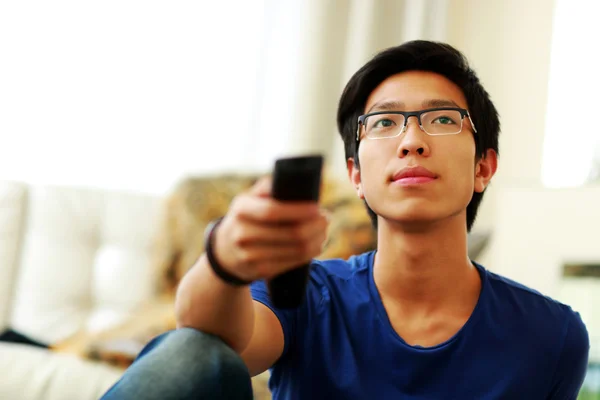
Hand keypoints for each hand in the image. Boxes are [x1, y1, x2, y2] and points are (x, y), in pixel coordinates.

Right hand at [212, 176, 328, 281]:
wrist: (225, 251)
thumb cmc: (246, 217)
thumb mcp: (250, 198)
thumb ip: (271, 186)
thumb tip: (306, 179)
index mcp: (241, 209)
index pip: (272, 211)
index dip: (298, 210)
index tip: (317, 208)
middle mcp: (242, 233)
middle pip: (291, 233)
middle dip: (316, 226)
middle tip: (326, 218)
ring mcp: (250, 255)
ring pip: (297, 250)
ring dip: (317, 239)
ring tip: (323, 230)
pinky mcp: (261, 271)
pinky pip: (293, 263)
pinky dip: (310, 253)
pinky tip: (316, 244)